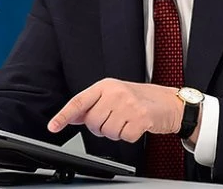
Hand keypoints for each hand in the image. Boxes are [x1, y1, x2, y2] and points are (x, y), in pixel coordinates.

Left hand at [48, 78, 181, 142]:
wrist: (169, 102)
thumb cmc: (140, 99)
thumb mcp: (114, 96)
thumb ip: (92, 105)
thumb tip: (70, 117)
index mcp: (105, 86)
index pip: (79, 102)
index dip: (64, 115)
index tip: (53, 126)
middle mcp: (115, 93)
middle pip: (93, 123)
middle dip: (101, 128)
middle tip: (115, 120)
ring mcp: (129, 104)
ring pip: (108, 133)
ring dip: (117, 133)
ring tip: (127, 121)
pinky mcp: (141, 118)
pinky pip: (124, 137)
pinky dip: (130, 136)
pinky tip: (137, 125)